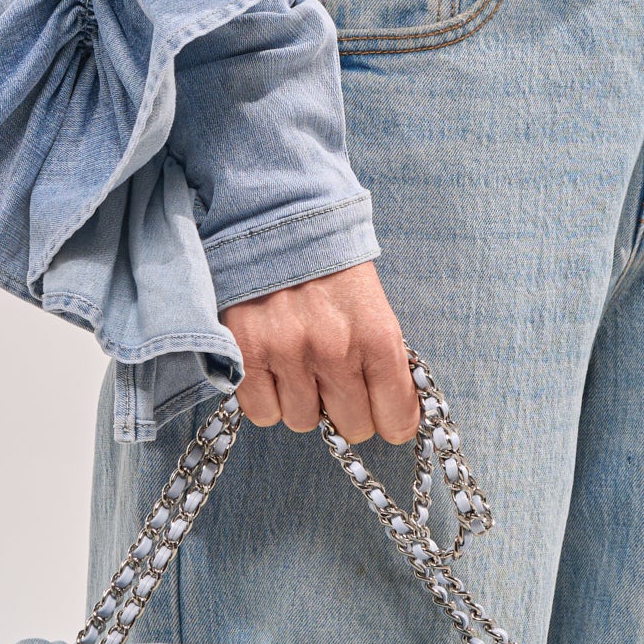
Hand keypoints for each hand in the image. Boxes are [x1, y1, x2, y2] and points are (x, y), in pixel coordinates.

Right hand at [223, 260, 420, 444]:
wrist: (277, 217)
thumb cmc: (330, 262)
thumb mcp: (372, 303)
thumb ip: (381, 358)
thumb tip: (391, 411)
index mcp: (376, 335)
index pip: (397, 418)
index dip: (391, 419)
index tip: (385, 414)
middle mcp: (335, 351)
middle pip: (351, 427)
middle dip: (347, 410)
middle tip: (337, 382)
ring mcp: (288, 355)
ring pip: (304, 422)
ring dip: (303, 401)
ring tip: (299, 363)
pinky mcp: (246, 355)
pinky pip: (263, 413)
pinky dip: (267, 399)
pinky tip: (272, 368)